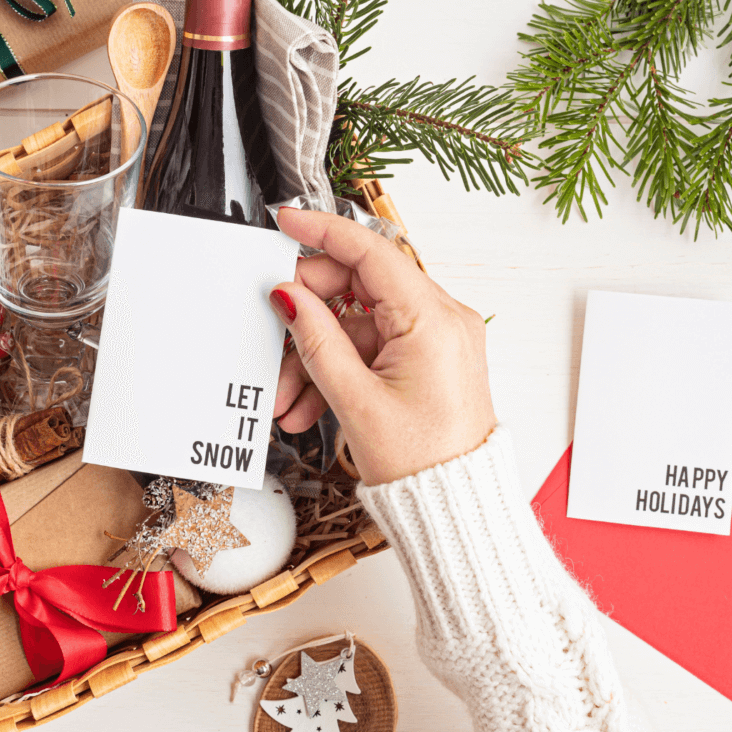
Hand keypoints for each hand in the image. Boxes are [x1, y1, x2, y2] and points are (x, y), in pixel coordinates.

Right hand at [269, 208, 495, 486]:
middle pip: (359, 286)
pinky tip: (310, 404)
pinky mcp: (428, 358)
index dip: (323, 231)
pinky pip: (373, 348)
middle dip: (309, 315)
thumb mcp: (355, 401)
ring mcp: (436, 338)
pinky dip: (340, 369)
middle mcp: (442, 320)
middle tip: (275, 333)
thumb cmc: (425, 464)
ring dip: (317, 356)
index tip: (288, 221)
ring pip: (359, 324)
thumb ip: (316, 340)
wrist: (456, 509)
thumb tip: (289, 296)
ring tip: (287, 397)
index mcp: (432, 321)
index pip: (372, 252)